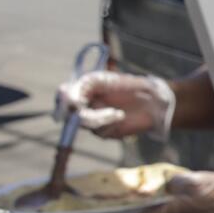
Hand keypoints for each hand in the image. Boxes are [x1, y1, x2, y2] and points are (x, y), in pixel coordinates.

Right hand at [58, 71, 174, 140]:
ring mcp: (91, 121)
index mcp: (80, 92)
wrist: (152, 100)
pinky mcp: (103, 132)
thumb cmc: (127, 86)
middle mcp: (82, 108)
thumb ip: (83, 87)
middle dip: (77, 112)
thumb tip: (71, 104)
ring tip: (117, 112)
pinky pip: (98, 130)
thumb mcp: (101, 80)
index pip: (61, 98)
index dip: (61, 100)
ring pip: (83, 123)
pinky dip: (108, 122)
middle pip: (66, 114)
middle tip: (86, 107)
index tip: (69, 97)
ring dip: (98, 117)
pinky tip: (120, 116)